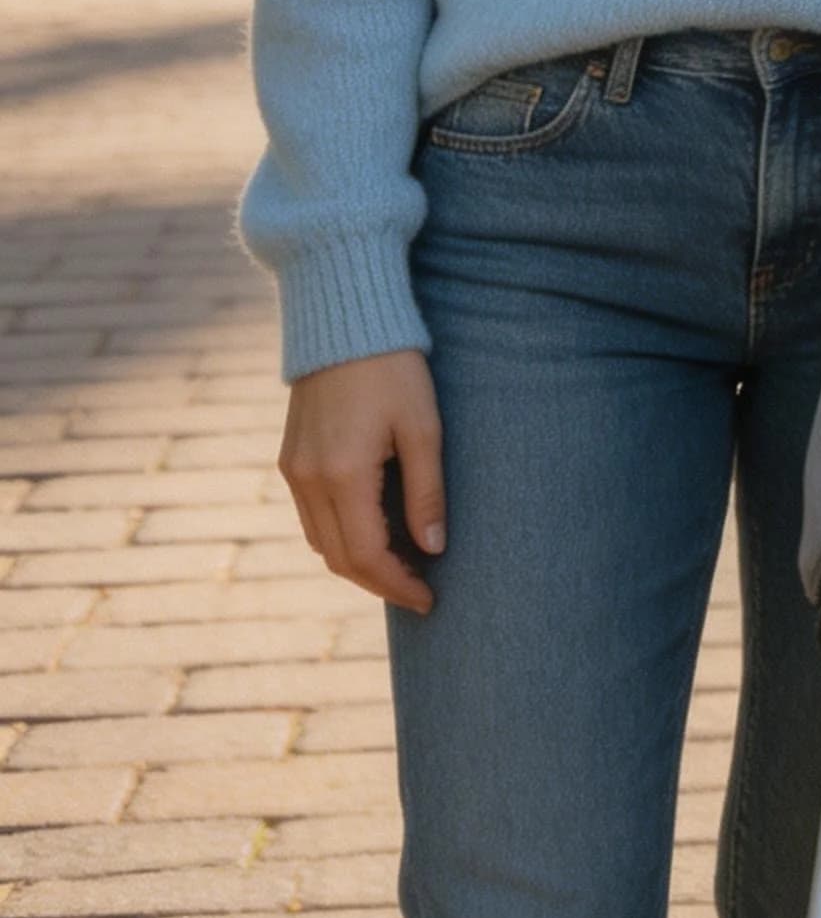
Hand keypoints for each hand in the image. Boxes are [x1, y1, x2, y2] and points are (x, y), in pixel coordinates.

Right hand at [280, 348, 444, 614]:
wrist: (343, 319)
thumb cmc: (393, 367)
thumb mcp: (423, 426)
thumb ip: (426, 491)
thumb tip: (434, 548)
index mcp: (342, 475)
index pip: (368, 556)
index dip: (399, 585)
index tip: (430, 598)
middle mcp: (308, 480)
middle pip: (339, 559)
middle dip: (379, 582)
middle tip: (419, 590)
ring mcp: (292, 470)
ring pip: (320, 543)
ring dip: (357, 563)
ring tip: (401, 565)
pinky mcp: (289, 458)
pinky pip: (310, 517)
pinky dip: (338, 536)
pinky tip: (371, 531)